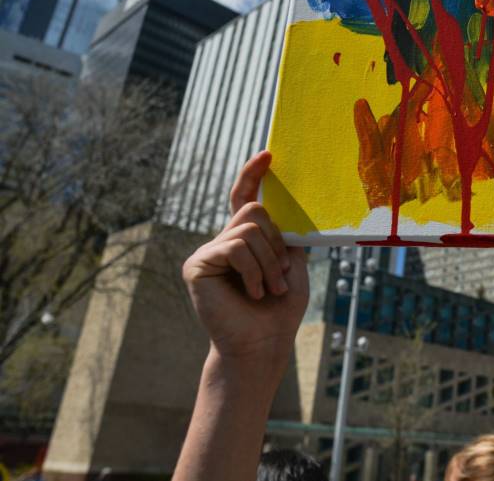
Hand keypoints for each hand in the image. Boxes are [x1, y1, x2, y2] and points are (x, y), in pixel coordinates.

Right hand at [182, 151, 308, 363]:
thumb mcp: (292, 265)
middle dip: (277, 244)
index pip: (245, 198)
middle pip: (255, 210)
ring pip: (249, 230)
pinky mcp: (197, 264)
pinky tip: (254, 293)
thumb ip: (287, 236)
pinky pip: (235, 248)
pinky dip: (254, 271)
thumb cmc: (279, 309)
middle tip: (281, 276)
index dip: (253, 174)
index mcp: (246, 239)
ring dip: (269, 263)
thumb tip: (290, 209)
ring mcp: (207, 252)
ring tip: (269, 290)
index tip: (269, 154)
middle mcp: (223, 240)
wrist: (263, 343)